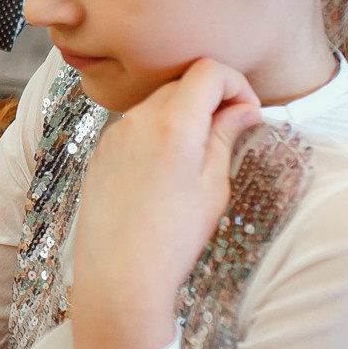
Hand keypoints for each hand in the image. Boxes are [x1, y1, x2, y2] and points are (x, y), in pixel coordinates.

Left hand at [68, 59, 263, 348]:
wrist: (118, 277)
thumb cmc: (171, 239)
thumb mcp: (213, 186)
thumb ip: (226, 137)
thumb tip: (243, 109)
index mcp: (171, 124)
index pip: (208, 70)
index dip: (236, 84)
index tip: (247, 112)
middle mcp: (137, 120)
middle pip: (182, 83)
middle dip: (211, 99)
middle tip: (230, 133)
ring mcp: (113, 135)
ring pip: (157, 105)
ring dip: (183, 117)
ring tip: (198, 159)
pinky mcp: (100, 154)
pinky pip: (135, 128)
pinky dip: (158, 134)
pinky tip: (166, 173)